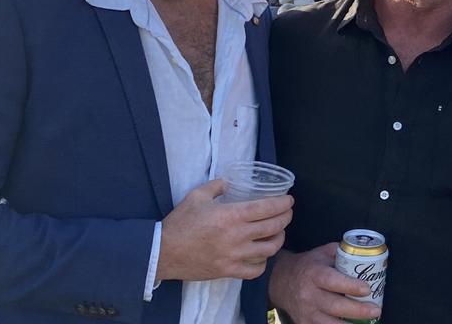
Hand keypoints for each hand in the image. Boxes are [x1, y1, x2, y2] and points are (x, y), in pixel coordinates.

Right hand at [156, 178, 292, 282]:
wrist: (162, 252)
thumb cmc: (180, 222)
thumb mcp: (197, 196)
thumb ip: (218, 186)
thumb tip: (231, 180)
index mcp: (232, 215)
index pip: (268, 208)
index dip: (283, 204)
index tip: (289, 200)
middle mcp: (237, 236)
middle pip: (274, 227)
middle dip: (286, 218)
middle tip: (287, 213)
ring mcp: (234, 256)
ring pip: (269, 249)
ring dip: (278, 239)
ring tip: (278, 233)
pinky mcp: (228, 272)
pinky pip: (255, 270)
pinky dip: (263, 262)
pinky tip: (262, 255)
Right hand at [269, 244, 381, 323]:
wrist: (281, 281)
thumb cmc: (309, 265)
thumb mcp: (323, 253)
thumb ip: (342, 253)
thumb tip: (365, 255)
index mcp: (314, 274)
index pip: (332, 281)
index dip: (350, 286)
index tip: (367, 289)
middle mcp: (309, 294)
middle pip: (335, 306)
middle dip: (358, 310)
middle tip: (376, 310)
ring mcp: (306, 312)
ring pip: (330, 323)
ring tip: (369, 321)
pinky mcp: (304, 323)